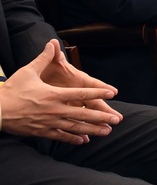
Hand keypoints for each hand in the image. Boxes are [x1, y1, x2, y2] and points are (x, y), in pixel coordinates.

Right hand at [0, 39, 120, 143]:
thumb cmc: (12, 91)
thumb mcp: (28, 71)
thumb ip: (43, 58)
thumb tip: (51, 43)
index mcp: (54, 95)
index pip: (82, 94)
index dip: (99, 93)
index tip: (113, 93)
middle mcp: (55, 110)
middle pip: (84, 114)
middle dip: (102, 117)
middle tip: (117, 119)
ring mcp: (50, 122)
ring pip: (76, 127)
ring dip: (93, 130)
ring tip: (106, 131)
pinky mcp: (42, 132)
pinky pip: (61, 136)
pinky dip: (73, 139)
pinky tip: (84, 140)